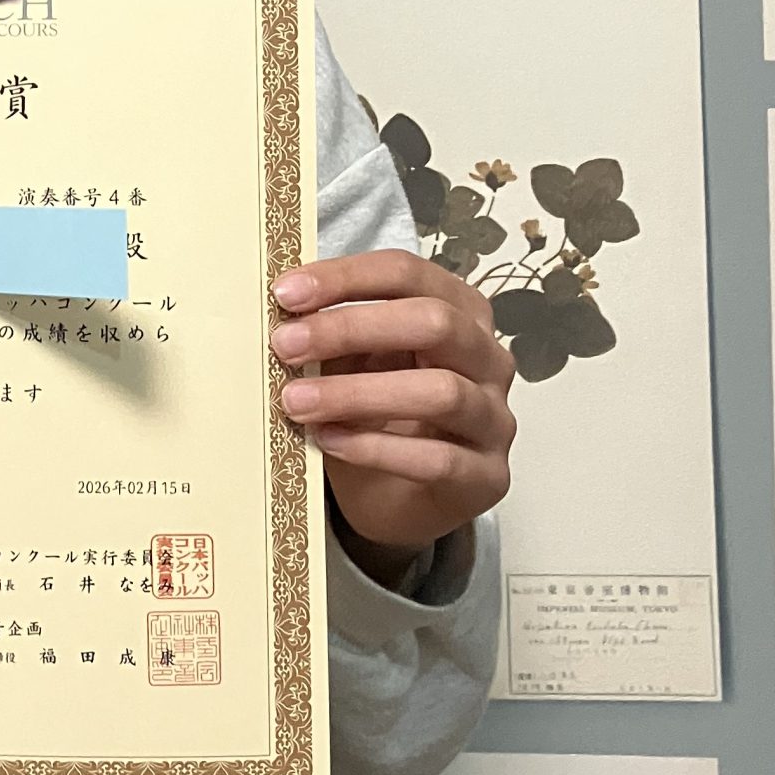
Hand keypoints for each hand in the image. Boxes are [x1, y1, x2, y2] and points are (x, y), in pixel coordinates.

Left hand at [269, 252, 514, 585]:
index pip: (408, 274)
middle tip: (286, 345)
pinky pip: (438, 459)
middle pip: (435, 322)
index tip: (285, 293)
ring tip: (296, 401)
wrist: (397, 500)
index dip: (346, 278)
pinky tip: (328, 441)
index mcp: (458, 311)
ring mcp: (495, 419)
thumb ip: (331, 334)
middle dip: (351, 328)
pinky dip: (375, 448)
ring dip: (357, 393)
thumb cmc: (375, 416)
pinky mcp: (487, 476)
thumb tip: (279, 311)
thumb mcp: (352, 364)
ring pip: (441, 392)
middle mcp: (488, 358)